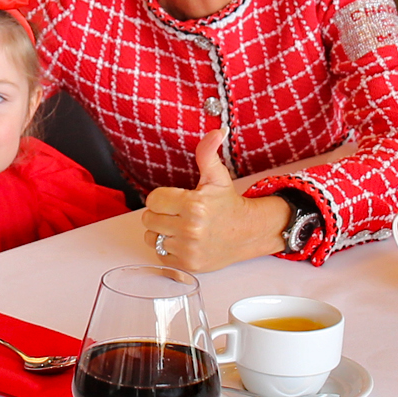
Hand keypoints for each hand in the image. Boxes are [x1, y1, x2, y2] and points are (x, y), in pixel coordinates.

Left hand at [141, 129, 290, 271]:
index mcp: (194, 205)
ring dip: (162, 232)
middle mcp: (191, 229)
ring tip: (180, 228)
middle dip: (161, 215)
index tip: (175, 200)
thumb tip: (216, 131)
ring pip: (152, 237)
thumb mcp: (217, 176)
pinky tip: (183, 241)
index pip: (153, 200)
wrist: (248, 232)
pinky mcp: (188, 265)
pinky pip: (159, 254)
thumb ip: (208, 153)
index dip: (162, 199)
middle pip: (149, 219)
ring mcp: (189, 249)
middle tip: (179, 214)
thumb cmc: (227, 204)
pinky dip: (167, 249)